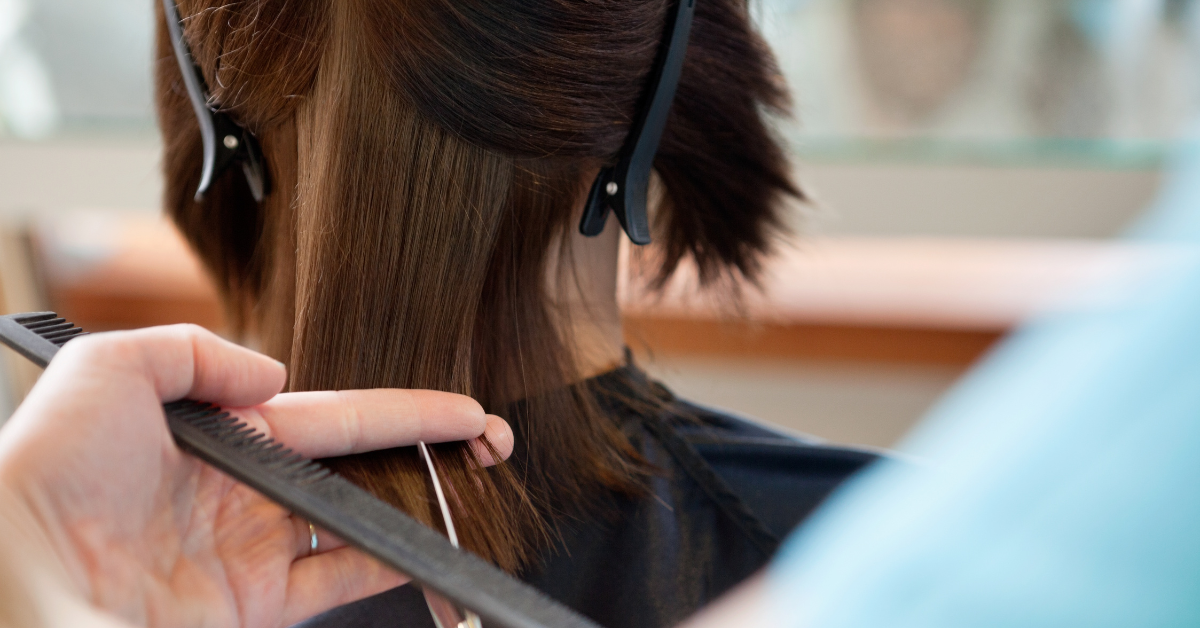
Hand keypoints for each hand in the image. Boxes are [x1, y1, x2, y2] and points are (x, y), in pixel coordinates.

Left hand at [0, 325, 512, 627]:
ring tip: (473, 492)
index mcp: (221, 434)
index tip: (464, 410)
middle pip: (360, 468)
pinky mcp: (253, 608)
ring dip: (420, 507)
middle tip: (490, 446)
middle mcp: (246, 492)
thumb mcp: (106, 369)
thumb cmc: (42, 476)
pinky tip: (424, 551)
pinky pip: (339, 583)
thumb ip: (196, 350)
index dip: (404, 410)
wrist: (18, 577)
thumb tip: (272, 376)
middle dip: (430, 454)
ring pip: (359, 524)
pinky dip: (387, 569)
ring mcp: (252, 553)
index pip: (333, 415)